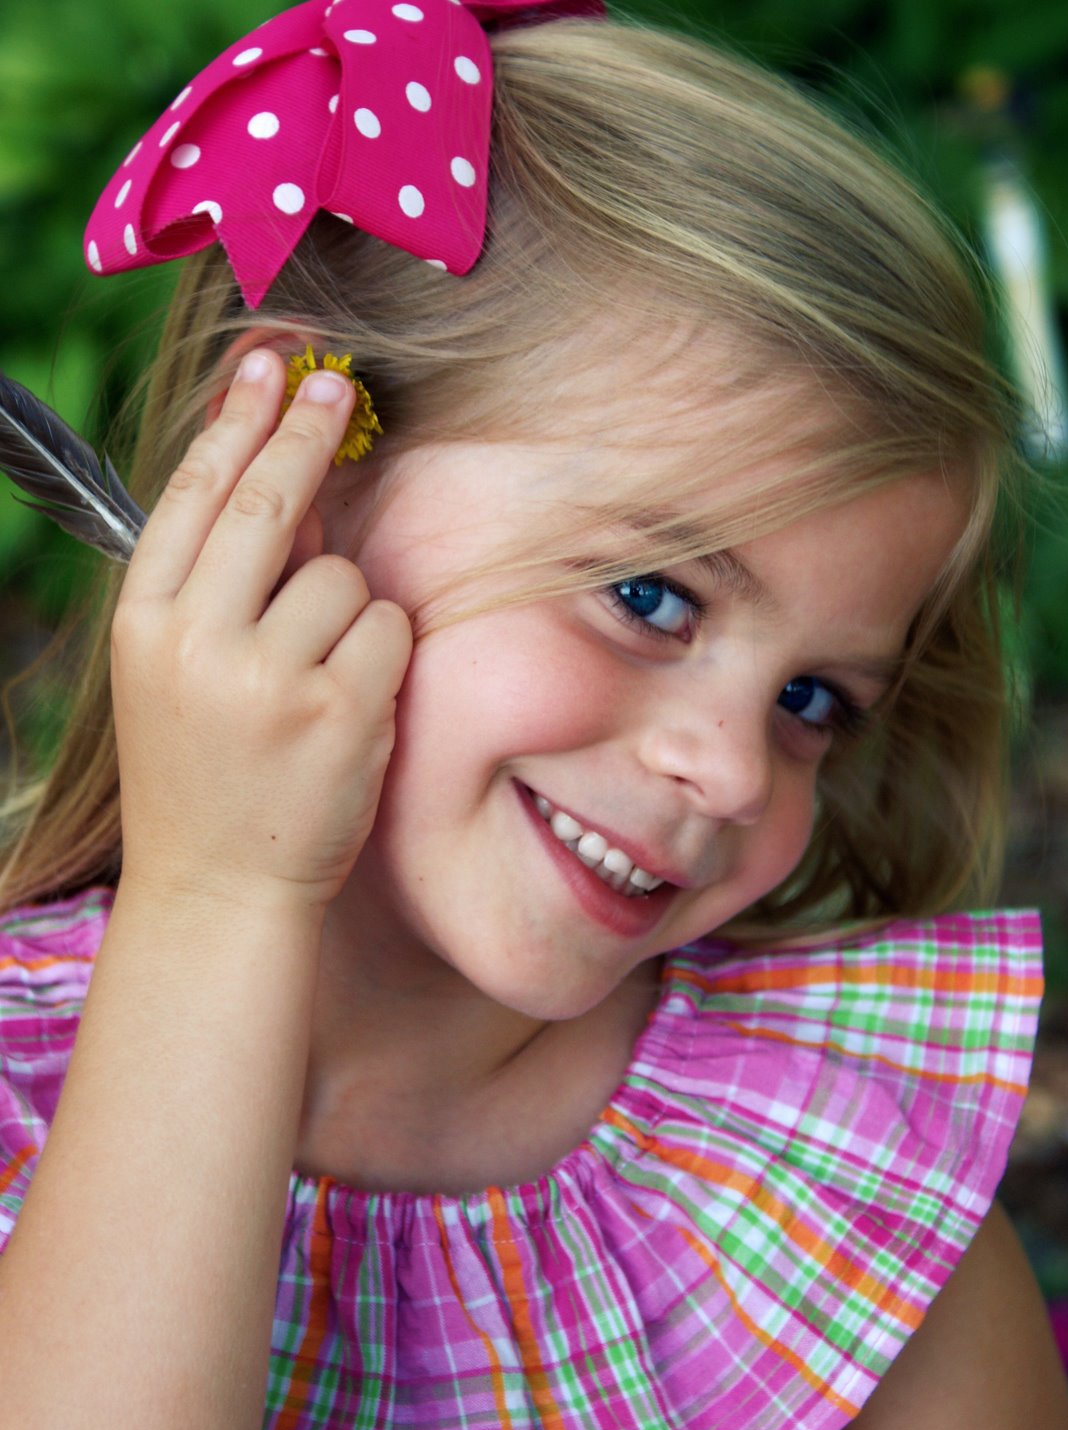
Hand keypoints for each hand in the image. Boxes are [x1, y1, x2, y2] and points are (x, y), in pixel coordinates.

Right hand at [110, 348, 411, 910]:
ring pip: (342, 576)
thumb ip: (217, 585)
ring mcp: (268, 679)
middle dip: (306, 436)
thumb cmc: (204, 772)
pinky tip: (351, 706)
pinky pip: (388, 630)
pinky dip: (384, 655)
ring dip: (348, 610)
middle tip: (337, 388)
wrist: (219, 888)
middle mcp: (197, 643)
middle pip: (266, 505)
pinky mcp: (338, 713)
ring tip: (316, 680)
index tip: (267, 366)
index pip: (192, 495)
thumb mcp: (174, 674)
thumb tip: (285, 483)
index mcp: (143, 624)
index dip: (235, 422)